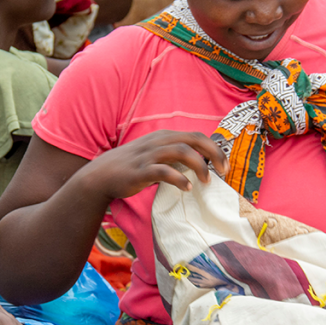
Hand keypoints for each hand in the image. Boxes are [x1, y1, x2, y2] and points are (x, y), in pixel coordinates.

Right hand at [82, 130, 227, 201]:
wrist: (101, 175)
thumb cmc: (131, 167)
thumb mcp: (154, 155)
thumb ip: (174, 156)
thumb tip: (199, 164)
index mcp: (164, 137)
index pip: (196, 136)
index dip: (214, 148)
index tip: (224, 165)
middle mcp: (159, 142)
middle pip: (193, 140)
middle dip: (213, 154)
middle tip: (223, 171)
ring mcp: (149, 155)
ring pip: (181, 152)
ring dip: (199, 165)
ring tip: (206, 181)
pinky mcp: (141, 170)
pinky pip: (164, 171)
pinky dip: (179, 179)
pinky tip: (186, 188)